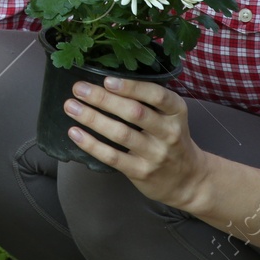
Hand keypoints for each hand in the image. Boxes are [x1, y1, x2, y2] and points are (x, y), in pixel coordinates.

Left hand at [63, 77, 211, 210]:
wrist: (189, 180)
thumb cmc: (172, 139)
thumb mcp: (172, 116)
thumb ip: (149, 101)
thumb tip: (108, 80)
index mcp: (176, 112)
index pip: (157, 95)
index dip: (131, 87)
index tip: (106, 80)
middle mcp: (168, 132)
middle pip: (134, 113)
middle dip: (103, 99)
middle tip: (79, 88)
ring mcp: (155, 154)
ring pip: (120, 134)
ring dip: (92, 118)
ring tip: (71, 106)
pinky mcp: (141, 172)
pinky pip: (113, 157)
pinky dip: (91, 144)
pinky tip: (75, 133)